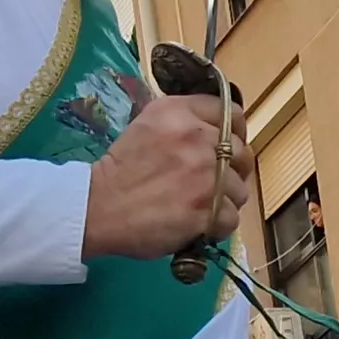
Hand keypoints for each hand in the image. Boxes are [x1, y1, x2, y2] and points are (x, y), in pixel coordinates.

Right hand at [80, 80, 244, 260]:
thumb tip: (216, 128)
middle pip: (242, 152)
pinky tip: (197, 223)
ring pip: (240, 188)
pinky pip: (231, 217)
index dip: (233, 131)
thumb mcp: (148, 124)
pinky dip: (217, 225)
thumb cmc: (120, 168)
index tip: (226, 146)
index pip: (230, 113)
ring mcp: (205, 175)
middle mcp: (197, 138)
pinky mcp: (207, 209)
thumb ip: (184, 119)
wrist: (97, 207)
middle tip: (211, 181)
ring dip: (224, 200)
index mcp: (180, 112)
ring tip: (199, 204)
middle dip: (231, 169)